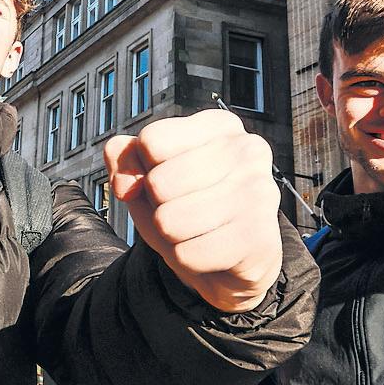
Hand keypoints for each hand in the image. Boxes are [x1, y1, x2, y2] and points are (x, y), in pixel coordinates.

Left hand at [106, 109, 281, 312]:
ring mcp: (259, 192)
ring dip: (170, 235)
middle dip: (158, 205)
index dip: (143, 169)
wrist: (229, 259)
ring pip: (169, 222)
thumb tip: (125, 185)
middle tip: (182, 209)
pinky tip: (209, 249)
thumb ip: (124, 159)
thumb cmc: (187, 205)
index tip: (164, 178)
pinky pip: (188, 254)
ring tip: (194, 230)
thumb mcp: (149, 174)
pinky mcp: (259, 236)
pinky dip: (187, 258)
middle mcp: (247, 150)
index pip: (152, 141)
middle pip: (158, 183)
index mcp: (221, 126)